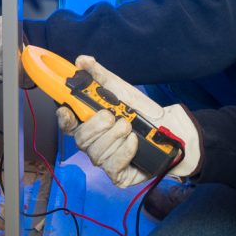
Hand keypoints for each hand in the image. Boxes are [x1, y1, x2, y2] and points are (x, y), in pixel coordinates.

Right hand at [55, 56, 202, 186]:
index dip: (64, 119)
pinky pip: (113, 166)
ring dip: (114, 137)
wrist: (171, 132)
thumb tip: (82, 60)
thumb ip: (100, 76)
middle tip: (112, 117)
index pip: (68, 124)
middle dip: (96, 127)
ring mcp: (105, 160)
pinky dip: (124, 151)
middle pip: (80, 140)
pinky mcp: (118, 175)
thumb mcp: (121, 90)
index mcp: (90, 123)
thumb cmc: (143, 112)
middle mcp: (94, 143)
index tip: (67, 111)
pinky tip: (134, 142)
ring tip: (130, 127)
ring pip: (96, 153)